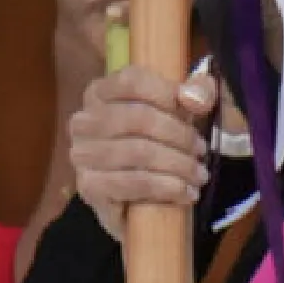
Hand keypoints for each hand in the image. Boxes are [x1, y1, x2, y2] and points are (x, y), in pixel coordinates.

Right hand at [69, 65, 215, 242]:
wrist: (147, 200)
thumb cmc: (164, 142)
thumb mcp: (188, 109)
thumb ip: (199, 91)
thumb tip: (193, 97)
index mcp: (101, 92)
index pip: (132, 81)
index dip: (168, 93)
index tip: (196, 110)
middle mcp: (84, 120)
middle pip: (139, 118)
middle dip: (179, 135)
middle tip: (201, 150)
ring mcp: (82, 154)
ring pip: (138, 152)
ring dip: (178, 164)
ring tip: (198, 174)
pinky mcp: (89, 187)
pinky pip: (133, 183)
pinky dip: (167, 187)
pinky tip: (186, 192)